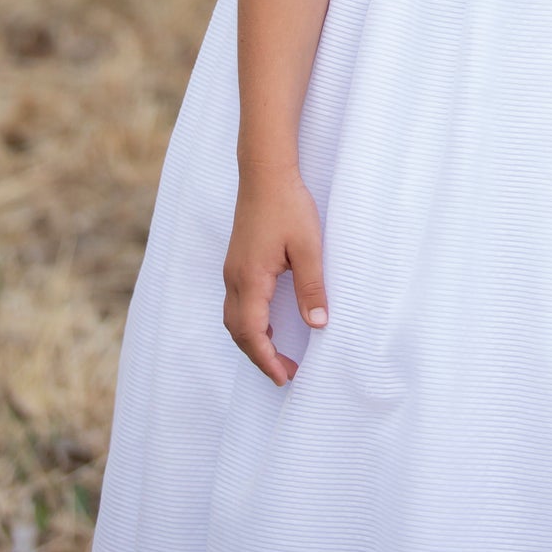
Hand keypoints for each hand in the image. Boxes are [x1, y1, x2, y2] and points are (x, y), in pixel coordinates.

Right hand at [223, 162, 328, 385]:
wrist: (265, 173)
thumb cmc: (288, 205)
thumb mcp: (308, 247)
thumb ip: (312, 286)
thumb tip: (318, 325)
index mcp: (250, 278)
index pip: (252, 332)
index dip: (266, 359)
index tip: (284, 378)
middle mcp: (234, 278)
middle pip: (238, 331)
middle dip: (259, 357)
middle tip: (286, 373)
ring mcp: (232, 269)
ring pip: (234, 318)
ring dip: (253, 340)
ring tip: (278, 354)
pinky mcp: (237, 261)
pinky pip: (237, 303)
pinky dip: (250, 322)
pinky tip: (269, 323)